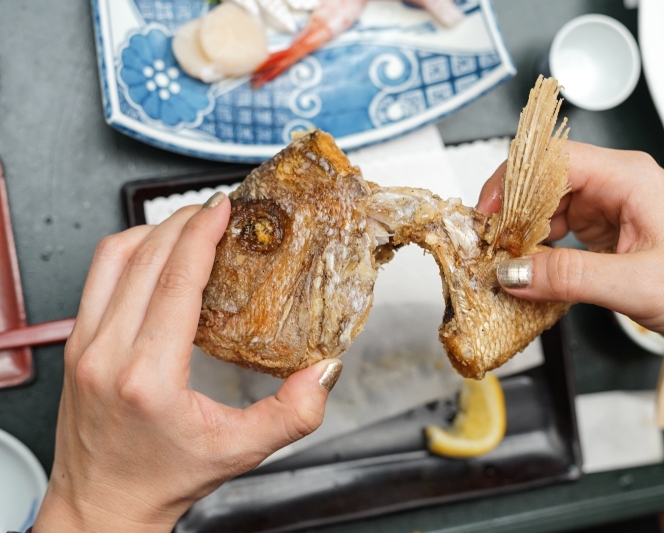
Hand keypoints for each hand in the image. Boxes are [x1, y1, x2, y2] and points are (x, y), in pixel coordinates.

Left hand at [35, 193, 341, 532]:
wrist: (104, 503)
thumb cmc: (161, 478)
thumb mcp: (240, 451)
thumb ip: (292, 414)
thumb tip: (324, 371)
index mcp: (147, 375)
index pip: (174, 281)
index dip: (201, 235)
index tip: (222, 210)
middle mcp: (106, 353)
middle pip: (144, 257)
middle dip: (183, 222)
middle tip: (217, 211)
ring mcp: (83, 345)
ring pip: (113, 258)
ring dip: (154, 230)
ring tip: (189, 225)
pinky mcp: (75, 343)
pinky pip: (98, 275)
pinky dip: (130, 251)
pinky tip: (156, 253)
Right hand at [480, 141, 663, 359]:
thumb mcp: (633, 285)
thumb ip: (568, 277)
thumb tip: (512, 272)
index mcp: (629, 177)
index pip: (555, 159)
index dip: (514, 180)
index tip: (488, 215)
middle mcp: (617, 184)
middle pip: (545, 179)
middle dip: (513, 209)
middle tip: (490, 245)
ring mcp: (610, 205)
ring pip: (548, 204)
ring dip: (523, 230)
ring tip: (506, 260)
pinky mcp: (605, 229)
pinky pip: (559, 228)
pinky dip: (539, 246)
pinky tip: (531, 267)